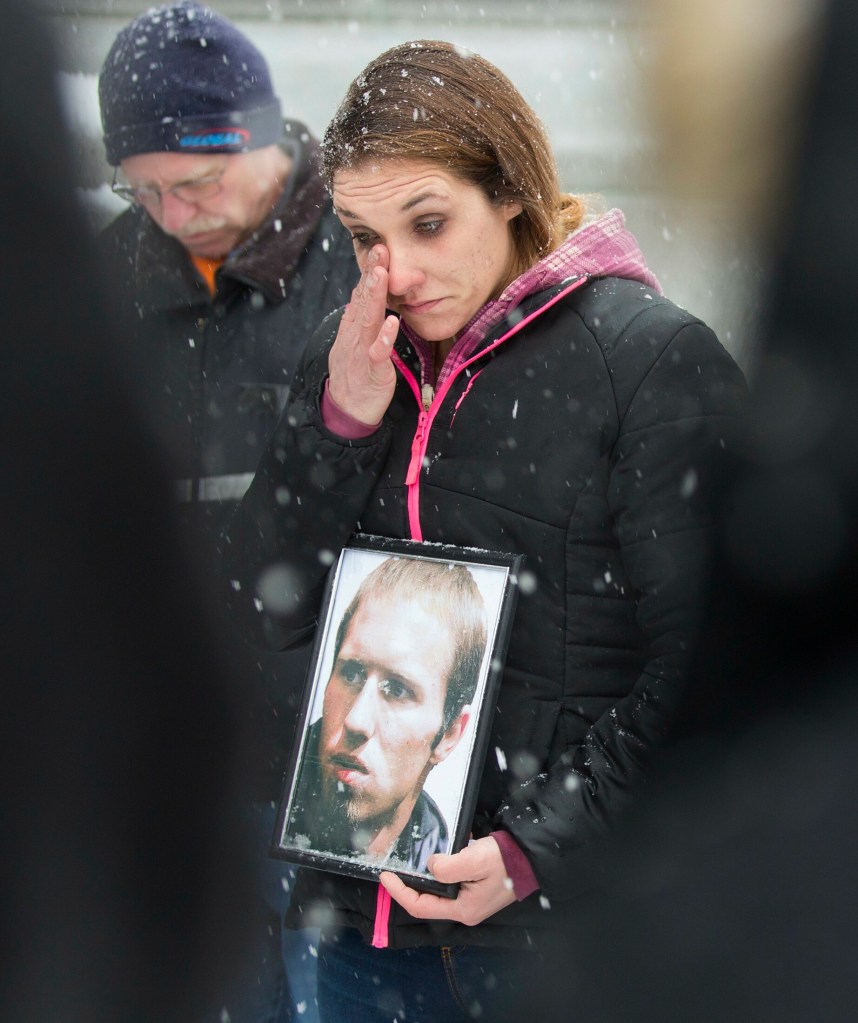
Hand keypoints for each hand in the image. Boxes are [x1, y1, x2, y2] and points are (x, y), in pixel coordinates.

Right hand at [327, 245, 398, 425]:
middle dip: (371, 274)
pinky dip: (384, 338)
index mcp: (353, 327)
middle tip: (379, 249)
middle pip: (363, 300)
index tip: (378, 248)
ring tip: (381, 275)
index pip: (361, 293)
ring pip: (368, 320)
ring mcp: (361, 351)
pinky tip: (392, 323)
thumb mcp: (356, 340)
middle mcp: (355, 334)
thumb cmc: (356, 373)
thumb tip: (362, 292)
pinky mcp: (372, 371)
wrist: (347, 409)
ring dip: (374, 297)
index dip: (369, 271)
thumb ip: (360, 317)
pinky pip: (378, 353)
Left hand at [379, 836, 516, 926]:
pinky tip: (439, 853)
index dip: (399, 892)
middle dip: (409, 884)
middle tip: (395, 867)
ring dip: (425, 875)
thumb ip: (448, 867)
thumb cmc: (504, 860)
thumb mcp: (474, 860)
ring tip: (413, 859)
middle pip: (426, 901)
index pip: (420, 906)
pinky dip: (440, 869)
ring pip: (437, 891)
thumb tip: (430, 865)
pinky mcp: (473, 889)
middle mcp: (463, 909)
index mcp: (462, 909)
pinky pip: (449, 882)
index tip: (385, 875)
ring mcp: (469, 901)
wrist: (529, 858)